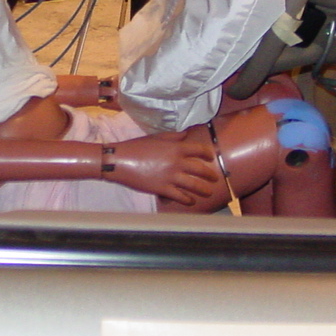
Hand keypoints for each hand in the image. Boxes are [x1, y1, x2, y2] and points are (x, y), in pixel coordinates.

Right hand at [106, 127, 221, 205]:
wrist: (119, 161)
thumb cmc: (137, 146)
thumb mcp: (156, 137)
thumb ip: (174, 136)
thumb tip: (186, 134)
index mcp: (176, 147)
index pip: (200, 150)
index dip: (208, 153)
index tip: (211, 157)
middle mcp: (177, 162)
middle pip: (201, 170)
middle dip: (210, 175)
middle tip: (215, 178)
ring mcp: (171, 177)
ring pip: (194, 185)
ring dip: (204, 190)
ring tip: (208, 192)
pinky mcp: (163, 189)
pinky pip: (180, 196)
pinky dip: (187, 200)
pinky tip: (191, 201)